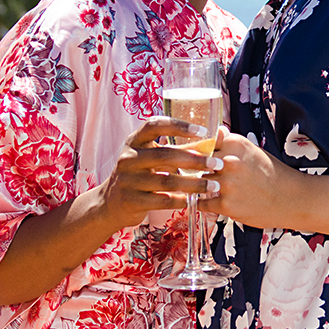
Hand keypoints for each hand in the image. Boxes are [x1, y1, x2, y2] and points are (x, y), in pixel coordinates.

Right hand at [97, 116, 222, 227]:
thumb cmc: (140, 174)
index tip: (202, 131)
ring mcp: (128, 180)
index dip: (179, 126)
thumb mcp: (153, 156)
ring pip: (166, 181)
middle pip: (165, 155)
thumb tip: (212, 139)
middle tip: (217, 164)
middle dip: (195, 160)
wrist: (111, 203)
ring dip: (194, 183)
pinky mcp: (132, 201)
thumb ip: (178, 148)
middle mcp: (129, 158)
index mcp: (135, 141)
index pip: (155, 125)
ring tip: (214, 185)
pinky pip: (162, 201)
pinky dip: (181, 200)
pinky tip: (195, 200)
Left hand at [200, 130, 302, 228]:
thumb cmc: (273, 174)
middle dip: (196, 169)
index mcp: (235, 143)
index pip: (202, 143)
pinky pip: (202, 203)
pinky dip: (203, 203)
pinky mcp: (226, 205)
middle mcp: (229, 161)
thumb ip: (231, 142)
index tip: (194, 156)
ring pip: (198, 183)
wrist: (293, 199)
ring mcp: (227, 184)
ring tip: (207, 189)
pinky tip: (212, 201)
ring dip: (199, 187)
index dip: (196, 151)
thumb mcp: (254, 150)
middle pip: (197, 163)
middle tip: (201, 174)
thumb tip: (216, 131)